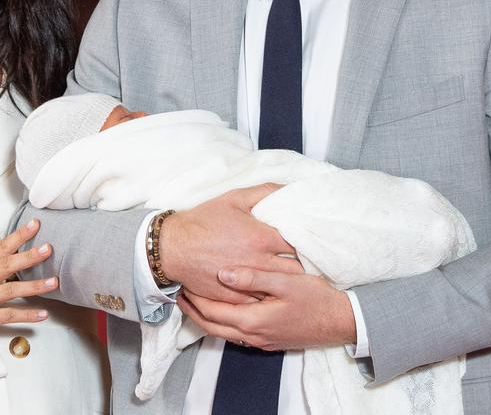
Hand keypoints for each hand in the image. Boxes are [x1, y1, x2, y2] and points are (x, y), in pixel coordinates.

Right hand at [0, 218, 56, 350]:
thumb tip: (4, 258)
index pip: (0, 248)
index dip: (18, 236)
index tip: (35, 225)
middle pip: (8, 265)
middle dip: (29, 256)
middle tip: (48, 248)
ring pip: (12, 289)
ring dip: (35, 286)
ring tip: (54, 282)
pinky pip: (9, 315)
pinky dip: (27, 315)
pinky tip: (43, 314)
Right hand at [159, 184, 303, 302]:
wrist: (173, 247)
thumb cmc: (204, 221)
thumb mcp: (234, 198)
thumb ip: (265, 192)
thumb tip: (290, 189)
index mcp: (262, 238)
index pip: (301, 244)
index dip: (311, 243)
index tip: (317, 242)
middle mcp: (259, 263)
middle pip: (297, 270)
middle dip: (307, 266)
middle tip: (314, 262)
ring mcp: (248, 283)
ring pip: (282, 288)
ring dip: (292, 284)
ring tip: (302, 279)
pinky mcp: (237, 298)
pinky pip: (263, 301)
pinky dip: (272, 297)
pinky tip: (277, 292)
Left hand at [178, 267, 355, 351]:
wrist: (340, 322)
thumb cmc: (316, 298)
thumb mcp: (286, 282)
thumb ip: (254, 277)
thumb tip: (223, 274)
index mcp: (253, 320)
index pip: (211, 311)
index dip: (194, 298)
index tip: (182, 282)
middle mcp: (253, 335)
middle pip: (211, 326)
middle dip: (192, 310)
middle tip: (179, 292)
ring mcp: (260, 341)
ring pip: (222, 332)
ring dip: (205, 317)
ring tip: (194, 299)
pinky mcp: (268, 341)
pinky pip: (235, 334)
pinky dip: (222, 322)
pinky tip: (222, 309)